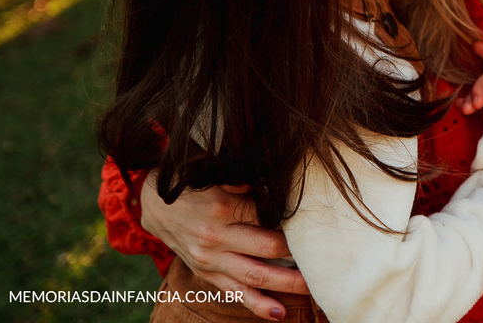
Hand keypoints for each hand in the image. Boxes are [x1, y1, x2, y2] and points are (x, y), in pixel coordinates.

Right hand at [140, 174, 308, 320]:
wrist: (156, 204)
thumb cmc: (195, 185)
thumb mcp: (218, 174)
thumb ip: (246, 180)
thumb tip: (276, 179)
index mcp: (223, 209)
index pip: (270, 218)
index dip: (295, 224)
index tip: (317, 226)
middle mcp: (216, 238)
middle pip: (268, 251)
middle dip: (299, 257)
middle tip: (326, 260)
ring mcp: (211, 261)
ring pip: (255, 277)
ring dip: (286, 285)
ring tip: (313, 290)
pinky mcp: (206, 274)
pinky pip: (234, 293)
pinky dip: (256, 305)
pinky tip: (278, 313)